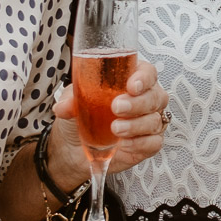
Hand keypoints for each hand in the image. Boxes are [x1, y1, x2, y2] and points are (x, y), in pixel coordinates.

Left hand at [49, 58, 168, 188]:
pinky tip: (125, 144)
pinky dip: (140, 142)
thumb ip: (70, 100)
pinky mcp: (147, 144)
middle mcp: (144, 99)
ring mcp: (148, 121)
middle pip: (155, 96)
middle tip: (117, 107)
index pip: (147, 72)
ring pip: (155, 120)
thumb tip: (65, 106)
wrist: (73, 148)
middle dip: (138, 102)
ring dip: (136, 124)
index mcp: (130, 80)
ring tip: (115, 129)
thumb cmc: (80, 116)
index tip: (131, 86)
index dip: (143, 78)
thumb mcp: (71, 102)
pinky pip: (153, 142)